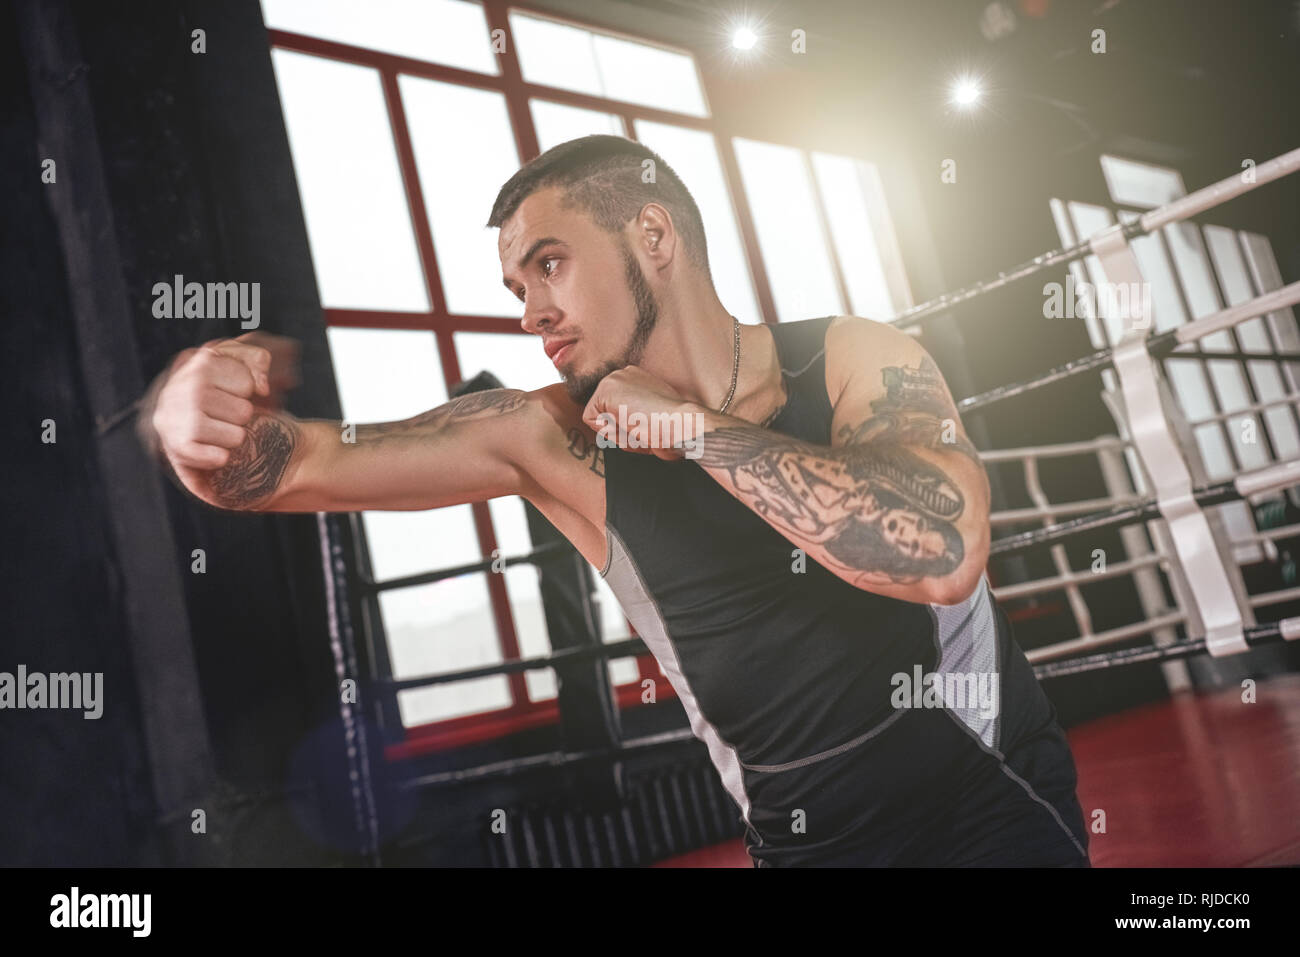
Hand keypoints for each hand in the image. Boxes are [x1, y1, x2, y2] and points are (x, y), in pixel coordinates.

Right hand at [149, 332, 300, 487]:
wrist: (171, 413)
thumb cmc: (212, 386)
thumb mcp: (235, 360)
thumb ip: (256, 359)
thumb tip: (262, 388)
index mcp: (203, 362)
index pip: (249, 384)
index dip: (244, 391)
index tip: (227, 391)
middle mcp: (188, 386)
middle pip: (245, 412)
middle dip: (238, 416)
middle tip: (220, 414)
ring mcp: (180, 416)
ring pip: (237, 436)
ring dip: (231, 438)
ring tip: (215, 430)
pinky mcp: (178, 445)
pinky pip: (219, 457)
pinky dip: (221, 458)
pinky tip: (216, 452)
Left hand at [581, 365, 699, 461]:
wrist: (680, 423)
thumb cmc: (672, 426)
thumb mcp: (651, 416)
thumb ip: (634, 414)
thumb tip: (623, 426)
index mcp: (636, 379)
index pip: (613, 409)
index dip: (625, 426)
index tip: (645, 427)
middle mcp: (623, 374)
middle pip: (603, 413)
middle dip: (618, 428)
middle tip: (642, 427)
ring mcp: (613, 379)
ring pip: (597, 417)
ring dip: (615, 431)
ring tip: (638, 426)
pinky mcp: (605, 389)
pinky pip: (590, 419)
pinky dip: (606, 430)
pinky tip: (628, 424)